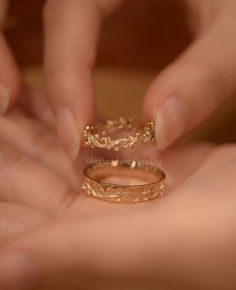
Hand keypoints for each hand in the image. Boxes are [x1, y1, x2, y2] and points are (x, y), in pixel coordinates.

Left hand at [0, 115, 234, 289]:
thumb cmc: (229, 245)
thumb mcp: (154, 251)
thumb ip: (76, 260)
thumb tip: (2, 270)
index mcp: (90, 249)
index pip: (17, 222)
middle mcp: (97, 221)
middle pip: (30, 181)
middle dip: (2, 150)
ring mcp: (121, 188)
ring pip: (57, 153)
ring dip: (25, 127)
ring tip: (1, 97)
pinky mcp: (144, 163)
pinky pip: (95, 135)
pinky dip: (66, 114)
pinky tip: (39, 94)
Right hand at [2, 0, 235, 157]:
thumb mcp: (234, 27)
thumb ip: (205, 73)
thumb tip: (162, 129)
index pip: (72, 8)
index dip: (65, 72)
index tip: (73, 134)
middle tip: (3, 105)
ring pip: (15, 6)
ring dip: (2, 52)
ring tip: (5, 105)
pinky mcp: (82, 10)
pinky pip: (34, 28)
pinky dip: (18, 61)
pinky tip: (19, 94)